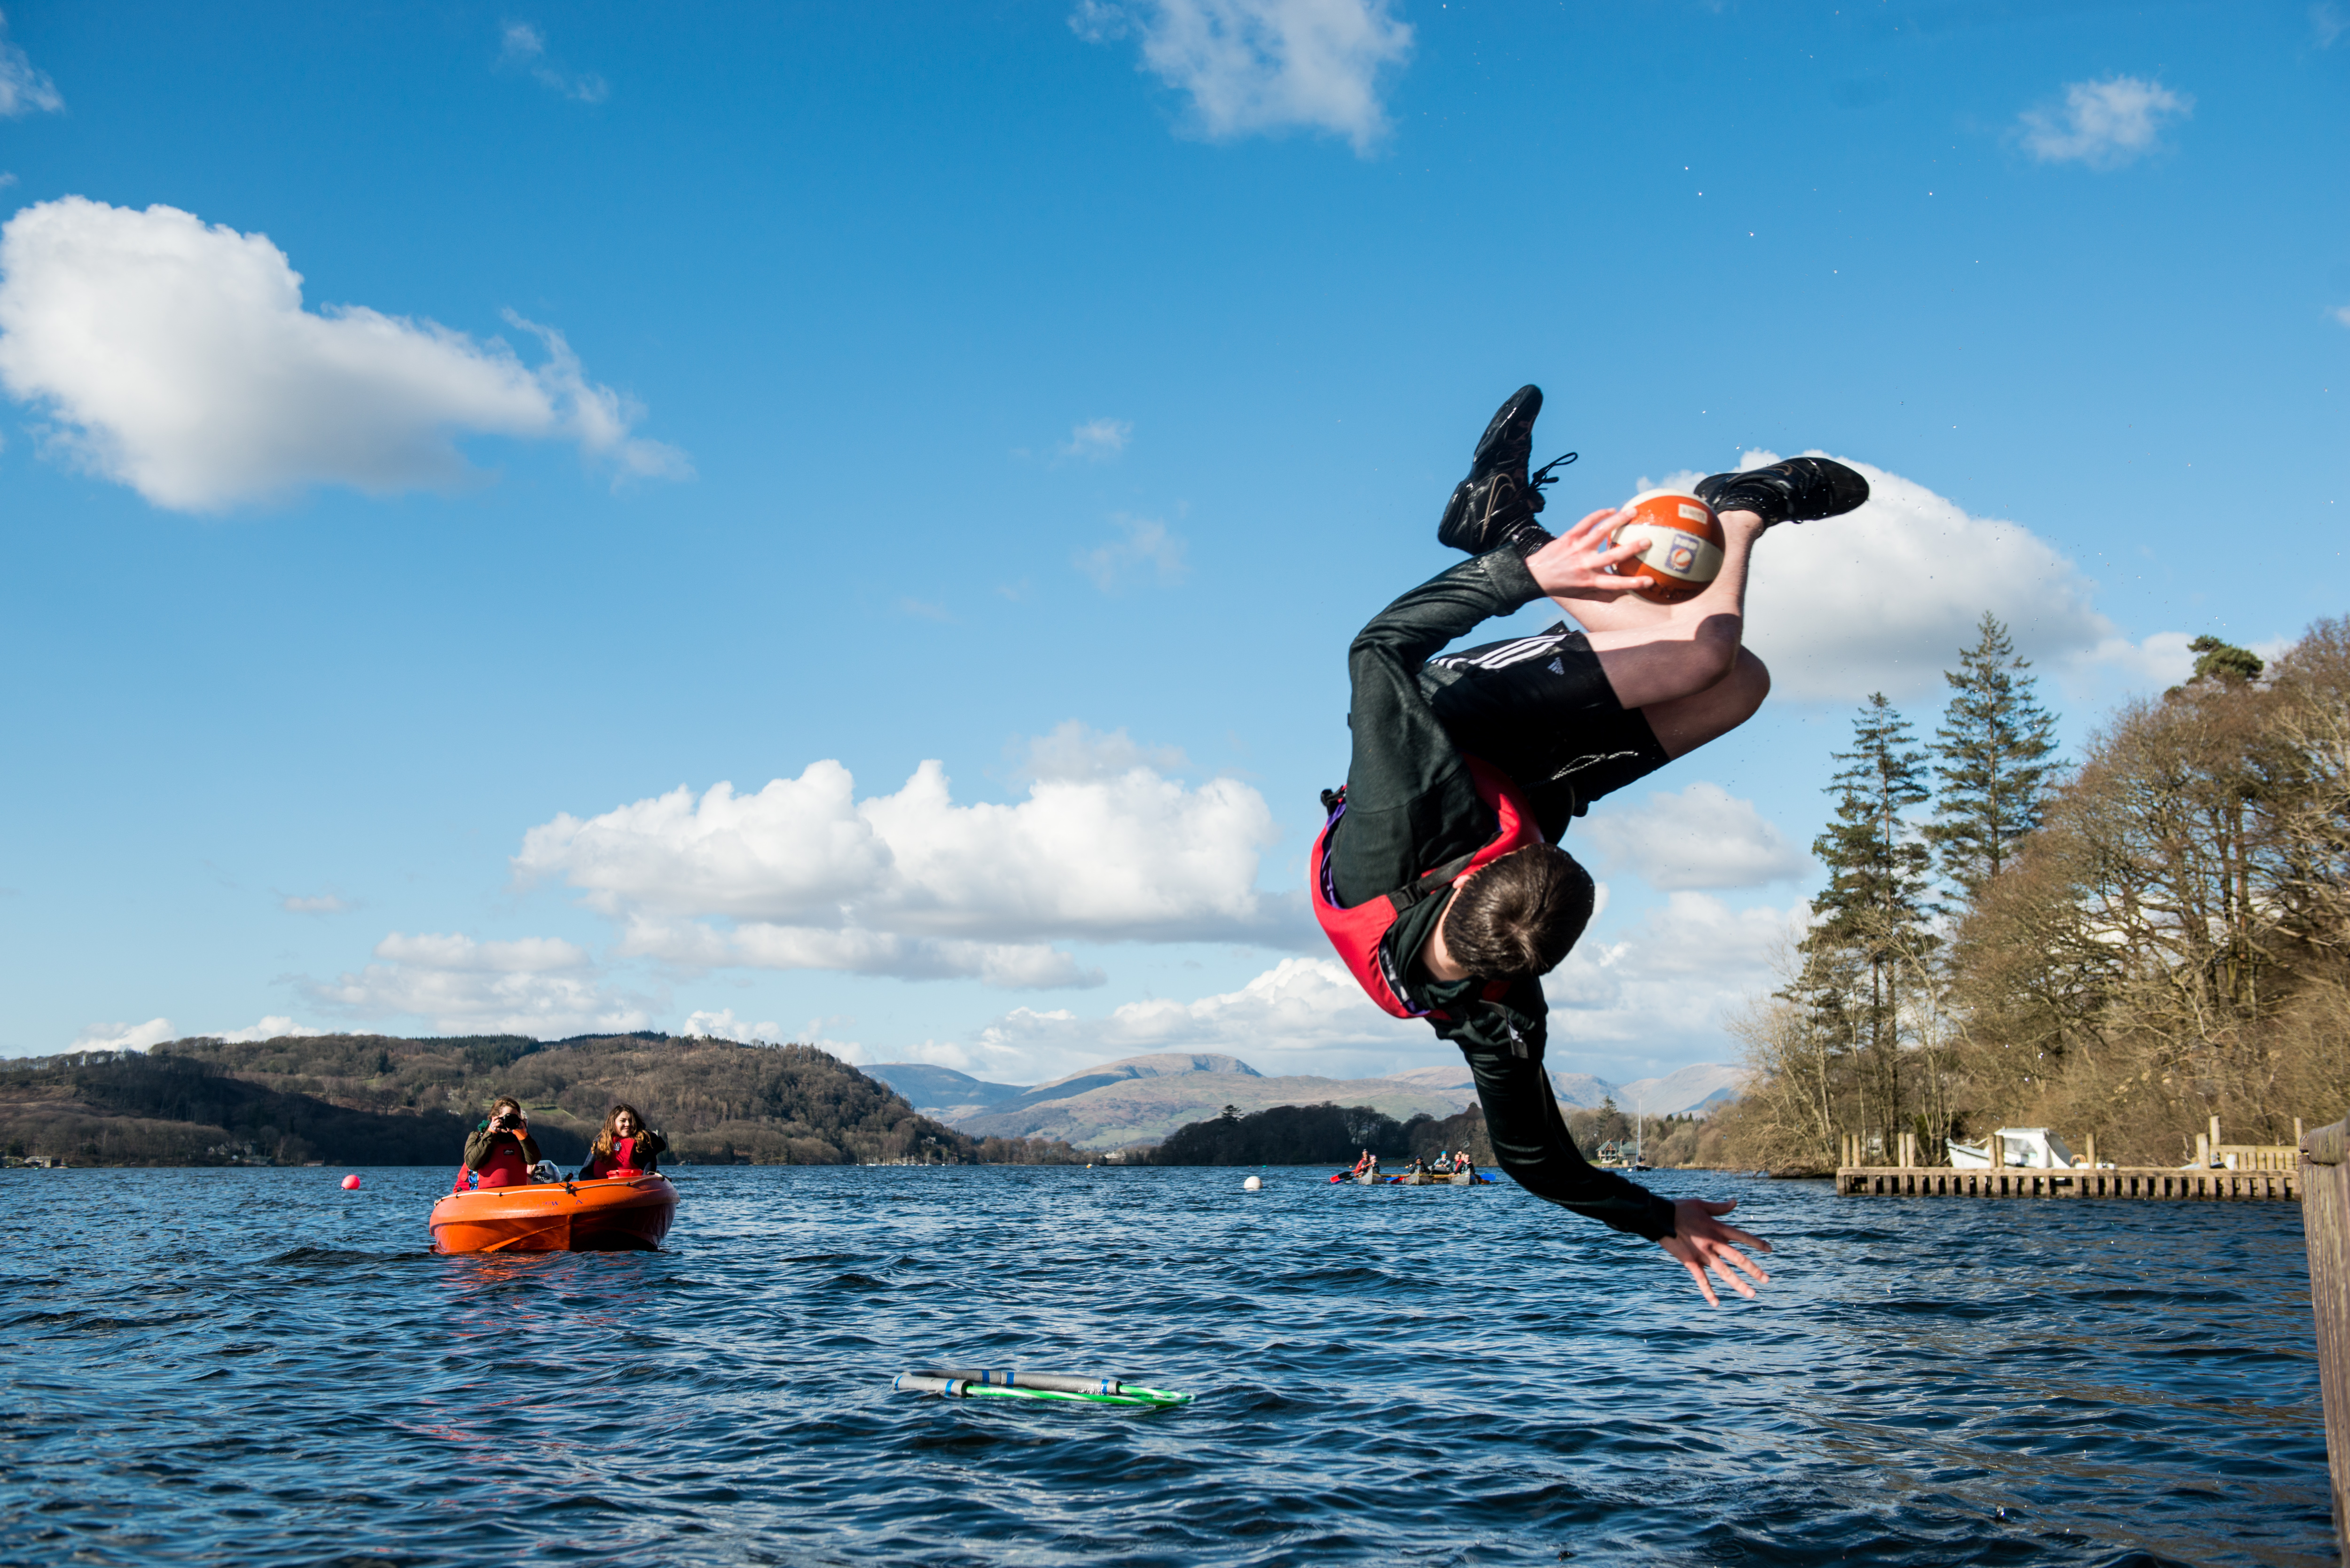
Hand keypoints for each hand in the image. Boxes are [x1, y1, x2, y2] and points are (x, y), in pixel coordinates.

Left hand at [1524, 507, 1647, 601]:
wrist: (1536, 575)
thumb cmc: (1562, 585)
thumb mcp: (1582, 594)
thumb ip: (1602, 592)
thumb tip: (1625, 594)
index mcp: (1590, 580)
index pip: (1615, 584)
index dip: (1634, 583)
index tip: (1651, 580)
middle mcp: (1585, 565)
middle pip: (1612, 556)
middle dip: (1631, 549)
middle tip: (1648, 540)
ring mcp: (1577, 549)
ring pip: (1600, 532)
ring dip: (1618, 521)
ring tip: (1633, 512)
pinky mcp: (1569, 537)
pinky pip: (1586, 522)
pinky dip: (1599, 514)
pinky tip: (1611, 510)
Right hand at [1658, 1198, 1771, 1306]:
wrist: (1659, 1217)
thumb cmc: (1680, 1208)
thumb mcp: (1701, 1205)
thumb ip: (1720, 1208)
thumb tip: (1735, 1202)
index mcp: (1717, 1228)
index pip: (1742, 1237)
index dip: (1757, 1244)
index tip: (1770, 1250)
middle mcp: (1713, 1243)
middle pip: (1738, 1258)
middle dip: (1754, 1270)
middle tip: (1767, 1280)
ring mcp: (1702, 1254)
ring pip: (1724, 1272)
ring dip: (1739, 1284)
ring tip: (1752, 1294)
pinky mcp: (1690, 1262)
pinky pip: (1702, 1280)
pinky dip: (1709, 1292)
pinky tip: (1717, 1303)